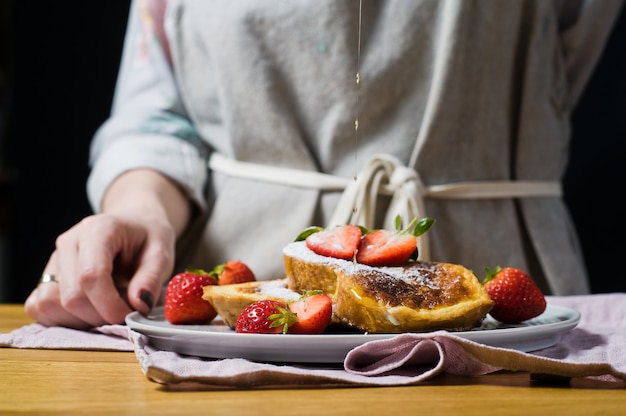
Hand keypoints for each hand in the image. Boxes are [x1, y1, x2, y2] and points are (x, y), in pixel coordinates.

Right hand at [25, 213, 175, 328]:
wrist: (135, 223)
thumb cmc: (148, 237)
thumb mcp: (162, 253)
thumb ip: (151, 278)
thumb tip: (138, 306)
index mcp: (98, 230)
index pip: (91, 275)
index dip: (109, 305)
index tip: (130, 315)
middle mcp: (69, 242)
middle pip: (71, 296)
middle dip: (100, 316)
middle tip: (124, 313)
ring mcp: (54, 259)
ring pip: (49, 304)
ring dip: (80, 320)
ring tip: (108, 309)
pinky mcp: (47, 275)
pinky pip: (39, 306)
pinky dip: (62, 319)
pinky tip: (89, 312)